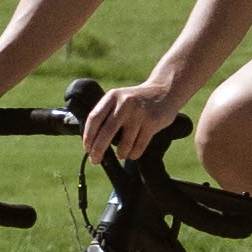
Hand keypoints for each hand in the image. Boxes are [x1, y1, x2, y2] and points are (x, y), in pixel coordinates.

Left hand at [76, 71, 194, 164]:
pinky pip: (139, 146)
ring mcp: (139, 113)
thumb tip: (92, 142)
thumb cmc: (137, 101)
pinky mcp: (152, 122)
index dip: (88, 136)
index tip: (87, 148)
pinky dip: (134, 154)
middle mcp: (124, 103)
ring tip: (121, 154)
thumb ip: (107, 114)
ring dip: (121, 153)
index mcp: (112, 96)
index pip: (94, 118)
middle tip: (96, 160)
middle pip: (106, 132)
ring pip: (124, 143)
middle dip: (98, 150)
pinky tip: (132, 154)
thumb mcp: (120, 99)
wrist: (165, 91)